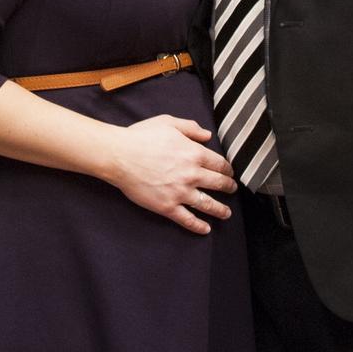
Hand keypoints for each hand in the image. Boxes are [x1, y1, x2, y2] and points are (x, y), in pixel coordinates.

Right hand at [108, 114, 236, 233]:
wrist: (119, 155)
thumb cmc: (141, 137)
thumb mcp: (168, 122)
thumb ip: (191, 127)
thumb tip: (208, 136)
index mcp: (194, 153)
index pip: (219, 164)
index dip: (227, 169)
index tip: (230, 172)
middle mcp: (191, 174)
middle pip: (218, 183)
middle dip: (228, 187)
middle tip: (232, 189)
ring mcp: (180, 192)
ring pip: (207, 204)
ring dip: (220, 210)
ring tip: (227, 213)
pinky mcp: (167, 206)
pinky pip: (187, 219)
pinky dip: (198, 226)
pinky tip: (206, 229)